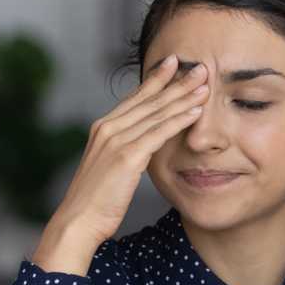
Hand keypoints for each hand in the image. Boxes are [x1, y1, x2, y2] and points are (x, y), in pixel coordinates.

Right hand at [31, 53, 208, 272]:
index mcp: (103, 128)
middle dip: (176, 81)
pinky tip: (196, 111)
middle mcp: (108, 128)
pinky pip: (159, 132)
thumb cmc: (96, 201)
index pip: (135, 98)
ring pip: (157, 112)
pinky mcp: (127, 156)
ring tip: (205, 84)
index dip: (156, 79)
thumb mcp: (110, 168)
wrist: (79, 221)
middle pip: (149, 99)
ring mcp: (116, 140)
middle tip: (200, 66)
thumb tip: (144, 145)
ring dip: (183, 96)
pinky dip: (179, 119)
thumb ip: (125, 151)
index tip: (174, 63)